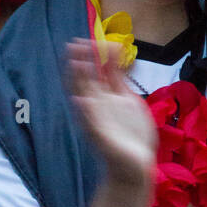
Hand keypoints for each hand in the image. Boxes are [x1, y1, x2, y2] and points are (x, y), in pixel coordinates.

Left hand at [67, 38, 157, 188]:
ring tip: (101, 40)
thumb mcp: (105, 141)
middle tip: (80, 40)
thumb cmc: (117, 159)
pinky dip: (117, 63)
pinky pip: (118, 77)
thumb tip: (78, 99)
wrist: (133, 167)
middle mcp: (97, 101)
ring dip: (100, 55)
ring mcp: (111, 98)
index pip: (77, 83)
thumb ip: (92, 121)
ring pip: (102, 72)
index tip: (73, 51)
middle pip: (86, 73)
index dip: (73, 66)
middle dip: (82, 56)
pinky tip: (118, 48)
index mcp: (88, 110)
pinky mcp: (126, 99)